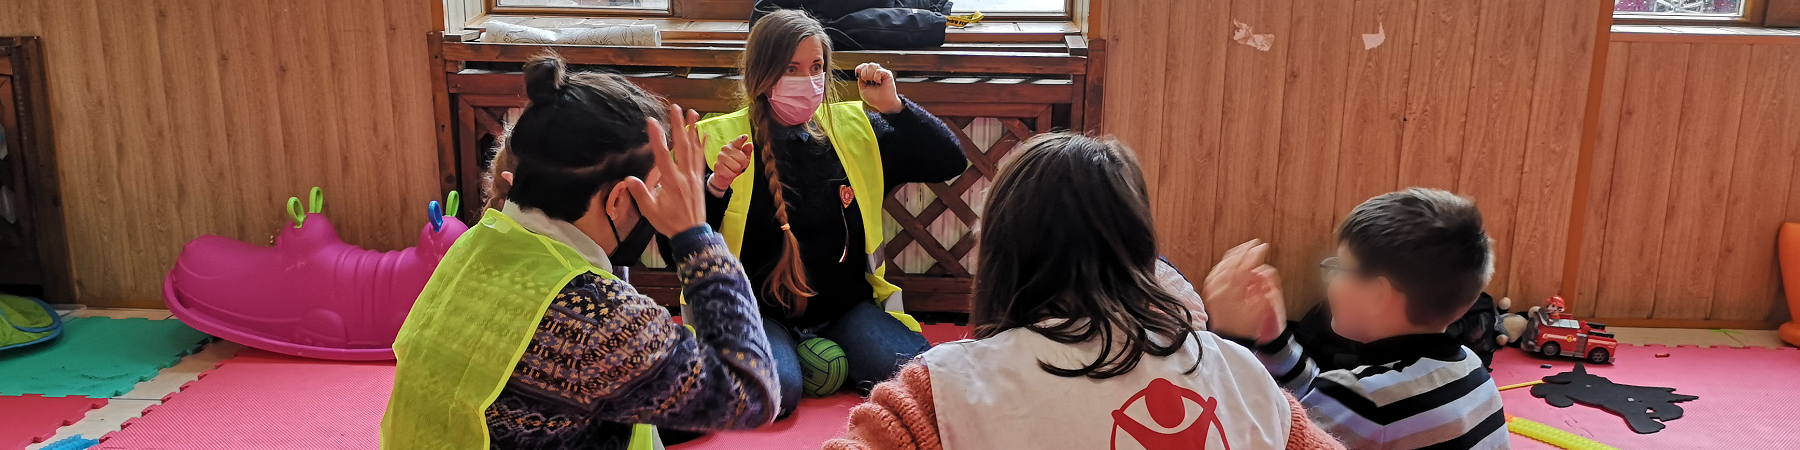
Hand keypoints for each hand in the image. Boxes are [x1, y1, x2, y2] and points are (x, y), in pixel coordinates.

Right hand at [623, 103, 706, 236]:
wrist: (692, 233)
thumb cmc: (669, 222)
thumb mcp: (650, 211)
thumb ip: (640, 193)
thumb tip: (628, 178)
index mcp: (672, 181)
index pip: (662, 155)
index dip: (657, 137)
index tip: (652, 120)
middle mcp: (685, 174)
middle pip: (682, 145)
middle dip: (678, 125)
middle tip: (675, 107)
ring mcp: (695, 176)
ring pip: (694, 148)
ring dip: (693, 129)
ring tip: (693, 112)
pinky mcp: (700, 179)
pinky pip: (702, 157)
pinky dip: (702, 144)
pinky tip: (702, 134)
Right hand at [711, 134, 751, 192]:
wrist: (724, 175)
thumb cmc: (735, 164)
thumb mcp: (744, 158)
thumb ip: (747, 151)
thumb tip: (750, 144)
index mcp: (733, 145)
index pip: (738, 141)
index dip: (741, 139)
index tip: (745, 137)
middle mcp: (725, 148)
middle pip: (742, 158)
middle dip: (743, 164)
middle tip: (739, 165)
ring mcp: (720, 157)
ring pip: (737, 166)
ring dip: (737, 170)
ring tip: (733, 169)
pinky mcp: (717, 166)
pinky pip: (731, 173)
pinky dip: (732, 175)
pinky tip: (729, 172)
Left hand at [855, 62, 901, 113]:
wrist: (882, 103)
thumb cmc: (875, 99)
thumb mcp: (862, 89)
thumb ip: (860, 80)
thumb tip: (859, 72)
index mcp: (869, 75)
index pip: (863, 66)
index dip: (860, 68)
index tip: (858, 73)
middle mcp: (875, 73)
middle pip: (866, 65)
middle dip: (864, 74)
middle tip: (868, 82)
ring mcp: (881, 72)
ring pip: (871, 65)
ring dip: (870, 75)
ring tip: (874, 82)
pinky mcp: (887, 73)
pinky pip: (878, 71)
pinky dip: (876, 78)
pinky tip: (879, 83)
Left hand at [1203, 240, 1287, 344]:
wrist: (1230, 340)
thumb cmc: (1248, 328)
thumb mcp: (1262, 309)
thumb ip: (1265, 287)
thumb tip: (1264, 271)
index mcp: (1235, 291)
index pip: (1245, 266)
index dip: (1254, 254)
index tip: (1262, 246)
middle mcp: (1221, 288)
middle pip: (1232, 262)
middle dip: (1244, 251)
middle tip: (1254, 243)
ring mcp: (1213, 290)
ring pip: (1222, 266)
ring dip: (1234, 255)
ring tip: (1244, 248)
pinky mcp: (1208, 293)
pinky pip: (1214, 273)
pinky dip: (1223, 264)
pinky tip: (1229, 261)